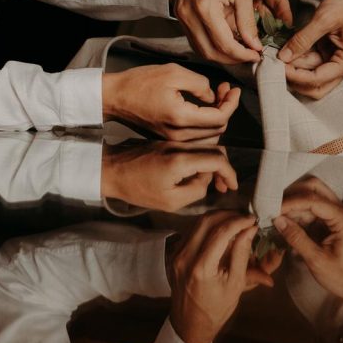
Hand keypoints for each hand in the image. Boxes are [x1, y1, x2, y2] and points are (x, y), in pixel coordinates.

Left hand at [101, 141, 237, 211]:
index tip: (232, 186)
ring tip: (214, 182)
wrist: (110, 170)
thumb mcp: (169, 201)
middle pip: (216, 150)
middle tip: (225, 187)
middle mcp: (180, 145)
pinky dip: (202, 159)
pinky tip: (199, 174)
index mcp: (181, 159)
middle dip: (225, 169)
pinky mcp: (168, 143)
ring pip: (205, 147)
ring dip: (214, 163)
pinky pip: (193, 147)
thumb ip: (195, 190)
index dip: (230, 174)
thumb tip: (207, 181)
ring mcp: (174, 142)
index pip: (218, 160)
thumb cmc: (136, 188)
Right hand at [102, 64, 239, 140]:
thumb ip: (200, 84)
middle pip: (218, 130)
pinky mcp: (170, 139)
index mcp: (181, 118)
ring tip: (215, 96)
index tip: (234, 90)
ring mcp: (174, 139)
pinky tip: (202, 106)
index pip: (219, 118)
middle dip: (226, 108)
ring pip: (209, 135)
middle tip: (224, 89)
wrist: (114, 98)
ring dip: (217, 116)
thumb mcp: (173, 72)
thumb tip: (212, 96)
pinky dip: (205, 123)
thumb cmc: (138, 83)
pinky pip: (197, 136)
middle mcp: (179, 134)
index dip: (232, 103)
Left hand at [167, 211, 269, 342]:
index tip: (252, 220)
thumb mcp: (236, 284)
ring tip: (235, 221)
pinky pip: (191, 232)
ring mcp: (176, 255)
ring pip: (196, 224)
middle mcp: (184, 257)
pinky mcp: (174, 255)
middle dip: (227, 214)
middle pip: (206, 221)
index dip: (239, 222)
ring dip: (217, 218)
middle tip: (244, 217)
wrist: (190, 324)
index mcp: (201, 268)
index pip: (221, 232)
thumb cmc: (216, 309)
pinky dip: (207, 227)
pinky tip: (221, 231)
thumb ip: (242, 254)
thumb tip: (250, 229)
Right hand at [173, 0, 292, 63]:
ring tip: (239, 50)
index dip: (243, 54)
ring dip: (220, 54)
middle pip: (210, 53)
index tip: (256, 54)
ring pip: (201, 49)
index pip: (225, 44)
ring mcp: (182, 16)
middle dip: (232, 59)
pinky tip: (225, 40)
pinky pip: (195, 38)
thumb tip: (254, 43)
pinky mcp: (180, 14)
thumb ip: (248, 21)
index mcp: (205, 8)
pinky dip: (210, 44)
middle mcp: (189, 15)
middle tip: (249, 56)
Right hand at [273, 178, 342, 307]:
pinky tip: (283, 222)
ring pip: (310, 195)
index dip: (291, 202)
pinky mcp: (327, 221)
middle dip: (292, 194)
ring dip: (292, 203)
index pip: (313, 199)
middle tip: (273, 207)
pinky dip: (295, 212)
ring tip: (274, 216)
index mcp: (342, 218)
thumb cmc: (341, 276)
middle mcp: (340, 210)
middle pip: (314, 187)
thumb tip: (277, 220)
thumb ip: (297, 238)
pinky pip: (309, 208)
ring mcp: (334, 214)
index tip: (272, 210)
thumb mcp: (316, 260)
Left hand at [277, 0, 342, 98]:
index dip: (295, 76)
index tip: (277, 66)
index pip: (316, 79)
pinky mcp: (328, 51)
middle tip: (276, 66)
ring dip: (294, 68)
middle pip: (315, 86)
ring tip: (276, 56)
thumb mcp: (325, 18)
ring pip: (310, 74)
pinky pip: (310, 61)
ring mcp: (335, 59)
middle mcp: (342, 65)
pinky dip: (297, 58)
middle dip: (295, 79)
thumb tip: (284, 56)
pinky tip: (284, 50)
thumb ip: (303, 39)